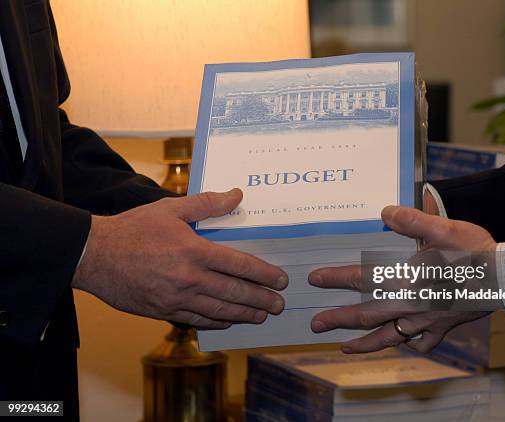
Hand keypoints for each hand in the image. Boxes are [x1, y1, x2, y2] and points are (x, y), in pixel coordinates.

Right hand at [73, 188, 287, 329]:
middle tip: (280, 304)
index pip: (240, 265)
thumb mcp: (170, 209)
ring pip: (219, 310)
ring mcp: (177, 298)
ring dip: (244, 314)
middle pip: (235, 292)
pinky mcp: (163, 311)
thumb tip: (236, 195)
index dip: (264, 274)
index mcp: (195, 250)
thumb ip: (207, 204)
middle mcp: (190, 278)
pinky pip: (197, 320)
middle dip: (261, 299)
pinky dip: (217, 322)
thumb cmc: (133, 229)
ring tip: (262, 316)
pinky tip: (229, 322)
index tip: (280, 279)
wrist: (95, 255)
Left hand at [309, 206, 495, 352]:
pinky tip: (401, 343)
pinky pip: (420, 342)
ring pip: (388, 337)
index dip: (335, 278)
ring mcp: (426, 320)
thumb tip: (384, 212)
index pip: (361, 279)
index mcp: (406, 279)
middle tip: (316, 324)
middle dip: (338, 319)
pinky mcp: (442, 328)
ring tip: (344, 348)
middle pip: (366, 315)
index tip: (315, 279)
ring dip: (363, 344)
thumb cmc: (474, 253)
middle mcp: (410, 304)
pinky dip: (407, 344)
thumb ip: (411, 220)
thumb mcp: (443, 228)